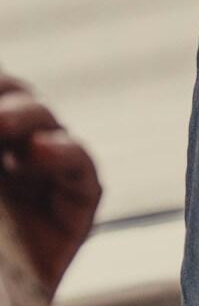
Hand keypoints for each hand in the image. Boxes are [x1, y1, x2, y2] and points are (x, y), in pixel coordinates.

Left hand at [0, 75, 100, 298]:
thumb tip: (31, 141)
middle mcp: (5, 162)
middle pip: (15, 97)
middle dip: (2, 91)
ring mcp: (39, 184)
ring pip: (47, 125)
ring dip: (24, 115)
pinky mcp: (73, 214)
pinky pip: (84, 171)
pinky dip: (66, 154)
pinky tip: (40, 152)